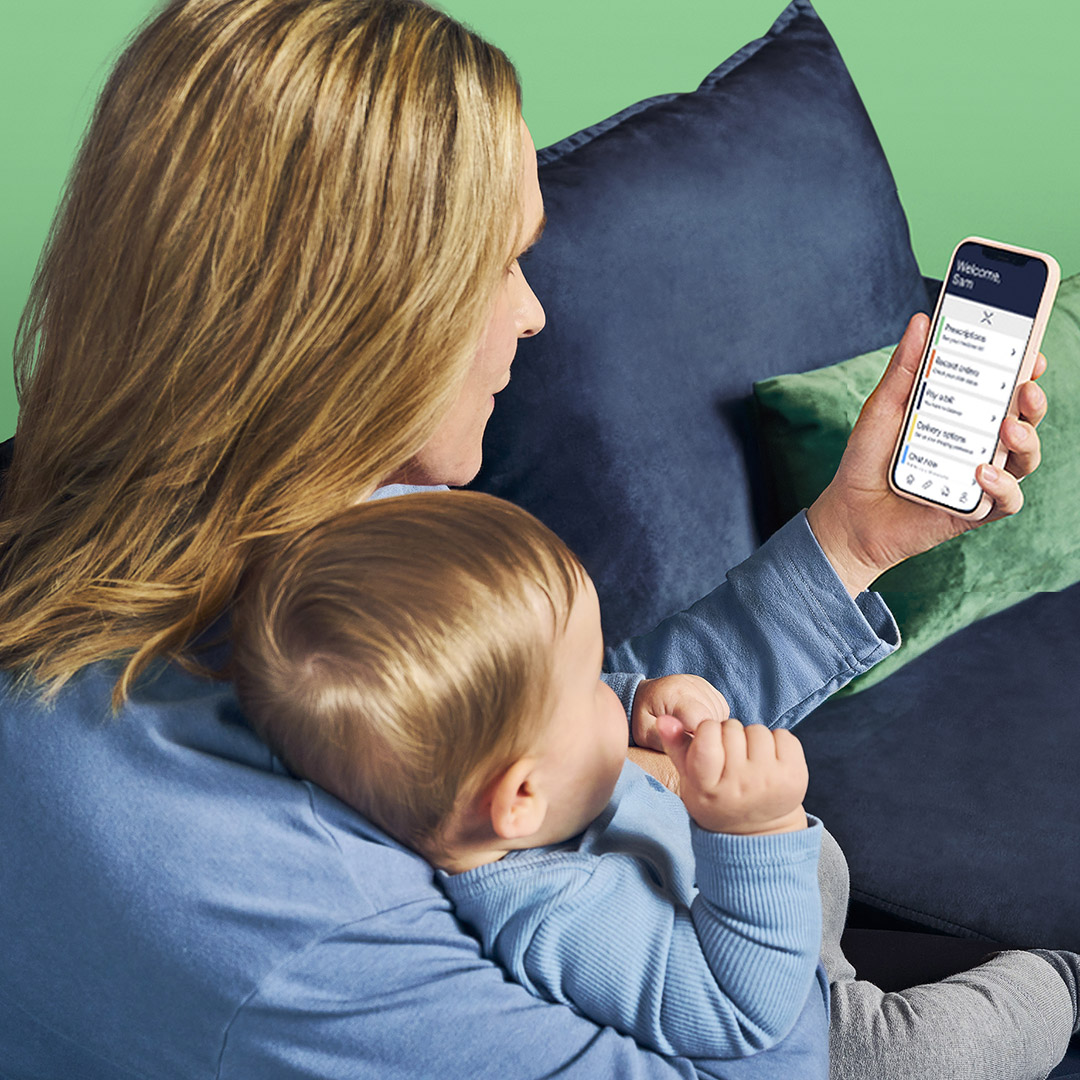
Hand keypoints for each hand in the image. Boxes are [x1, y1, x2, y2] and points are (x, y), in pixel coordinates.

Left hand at [631, 674, 729, 752]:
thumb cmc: (641, 718)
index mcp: (674, 694)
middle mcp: (691, 684)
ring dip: (710, 728)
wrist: (640, 695)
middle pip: (713, 718)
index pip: (701, 720)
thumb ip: (665, 740)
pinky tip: (696, 723)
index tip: (686, 747)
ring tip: (689, 730)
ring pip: (720, 714)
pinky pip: (722, 709)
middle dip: (704, 735)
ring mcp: (701, 684)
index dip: (697, 739)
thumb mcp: (644, 733)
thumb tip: (687, 747)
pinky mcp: (708, 687)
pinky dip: (714, 719)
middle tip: (686, 740)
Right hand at [656, 716, 807, 834]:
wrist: (757, 832)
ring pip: (758, 730)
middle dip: (730, 735)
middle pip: (732, 728)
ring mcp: (770, 782)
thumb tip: (664, 719)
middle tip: (731, 758)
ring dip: (753, 739)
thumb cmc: (717, 796)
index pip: (707, 734)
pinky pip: (784, 735)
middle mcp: (740, 786)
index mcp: (708, 788)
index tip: (709, 744)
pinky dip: (777, 742)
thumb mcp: (690, 778)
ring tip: (750, 760)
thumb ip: (676, 747)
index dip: (707, 731)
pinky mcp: (795, 778)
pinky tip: (770, 761)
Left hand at [806, 313, 1048, 595]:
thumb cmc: (866, 461)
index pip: (1003, 390)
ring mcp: (979, 477)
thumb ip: (904, 370)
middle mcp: (977, 444)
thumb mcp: (882, 409)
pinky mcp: (973, 510)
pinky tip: (984, 472)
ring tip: (1007, 428)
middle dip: (1033, 402)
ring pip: (1024, 457)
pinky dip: (1003, 486)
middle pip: (1024, 419)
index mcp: (962, 416)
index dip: (1024, 371)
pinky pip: (1006, 501)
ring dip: (1026, 440)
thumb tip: (922, 321)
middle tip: (1025, 388)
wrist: (848, 515)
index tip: (1031, 353)